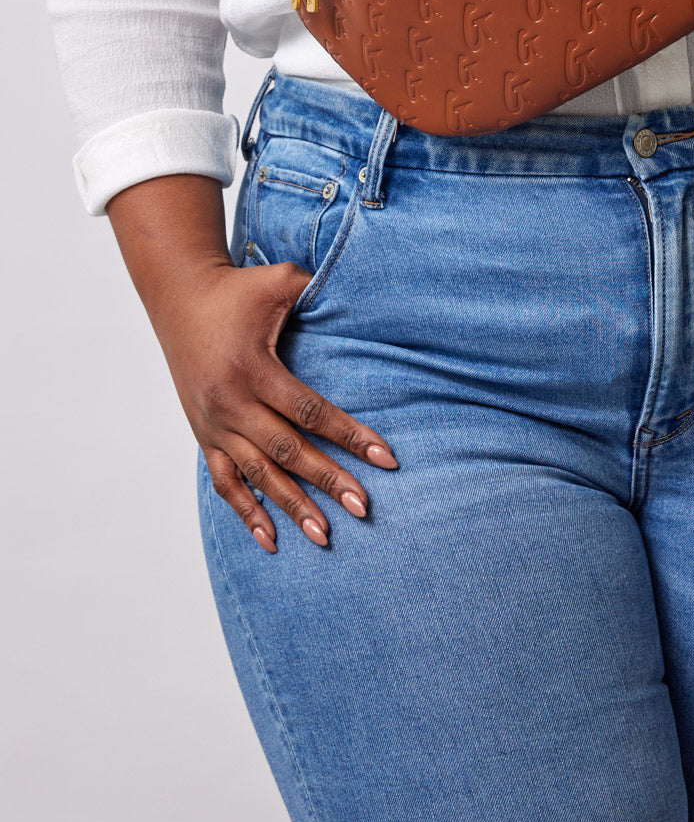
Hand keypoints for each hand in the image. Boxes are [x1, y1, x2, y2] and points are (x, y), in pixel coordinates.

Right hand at [161, 256, 398, 552]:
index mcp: (253, 369)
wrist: (178, 297)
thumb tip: (364, 292)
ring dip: (292, 507)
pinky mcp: (204, 435)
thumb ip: (316, 290)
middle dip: (328, 480)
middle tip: (363, 507)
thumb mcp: (279, 281)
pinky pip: (225, 482)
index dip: (350, 436)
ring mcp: (214, 424)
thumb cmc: (237, 289)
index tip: (386, 459)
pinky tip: (271, 540)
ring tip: (325, 536)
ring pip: (258, 475)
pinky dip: (247, 512)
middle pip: (287, 451)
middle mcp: (231, 403)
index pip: (310, 412)